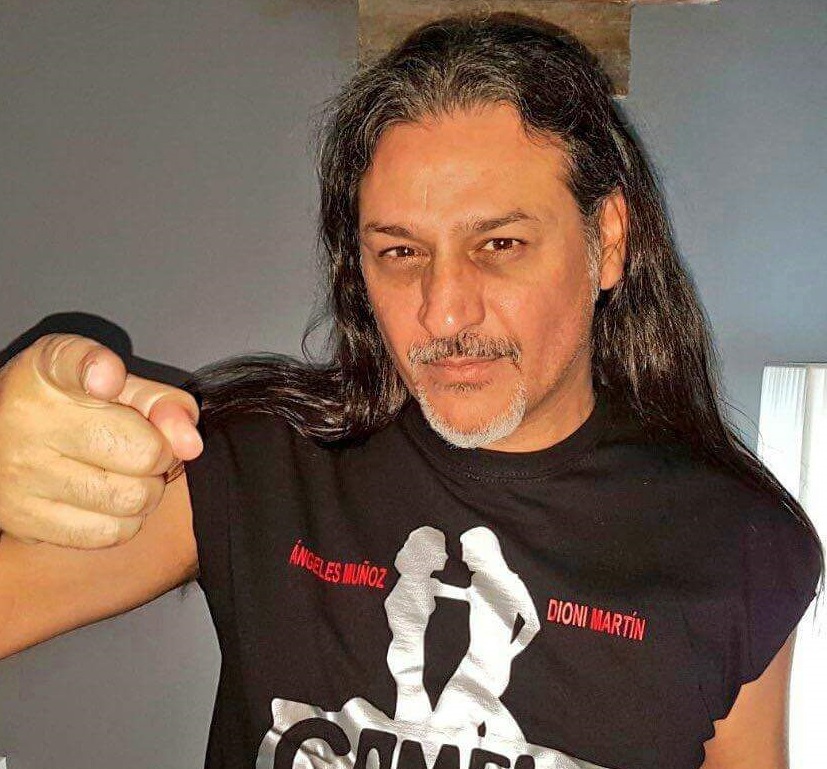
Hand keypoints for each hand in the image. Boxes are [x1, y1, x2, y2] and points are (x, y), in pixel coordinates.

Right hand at [0, 333, 202, 547]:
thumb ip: (162, 403)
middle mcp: (28, 418)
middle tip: (141, 448)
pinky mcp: (24, 519)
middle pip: (143, 454)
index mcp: (50, 369)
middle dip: (159, 455)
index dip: (99, 371)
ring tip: (124, 474)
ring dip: (145, 491)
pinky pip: (108, 533)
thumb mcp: (118, 386)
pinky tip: (107, 499)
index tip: (107, 380)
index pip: (75, 362)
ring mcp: (20, 473)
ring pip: (130, 500)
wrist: (2, 441)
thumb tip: (191, 444)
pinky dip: (123, 521)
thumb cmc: (72, 409)